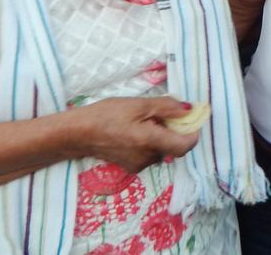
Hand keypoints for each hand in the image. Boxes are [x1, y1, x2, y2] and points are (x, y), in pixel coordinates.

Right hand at [67, 97, 199, 172]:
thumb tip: (190, 110)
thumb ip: (167, 108)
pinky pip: (150, 155)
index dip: (192, 132)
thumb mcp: (139, 105)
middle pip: (174, 147)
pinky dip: (150, 143)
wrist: (78, 133)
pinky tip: (135, 132)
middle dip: (174, 131)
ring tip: (143, 122)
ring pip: (162, 150)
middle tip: (161, 115)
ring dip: (161, 137)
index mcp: (151, 142)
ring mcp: (138, 165)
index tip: (189, 118)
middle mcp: (147, 159)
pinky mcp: (130, 167)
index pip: (186, 146)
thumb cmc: (108, 115)